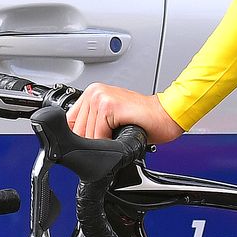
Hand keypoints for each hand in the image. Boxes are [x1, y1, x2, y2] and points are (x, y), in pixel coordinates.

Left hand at [69, 83, 184, 144]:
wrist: (166, 116)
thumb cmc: (144, 120)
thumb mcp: (111, 120)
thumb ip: (94, 125)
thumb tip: (78, 143)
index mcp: (92, 93)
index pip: (69, 123)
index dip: (78, 138)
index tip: (89, 145)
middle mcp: (94, 92)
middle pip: (77, 131)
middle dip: (92, 143)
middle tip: (110, 140)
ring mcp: (100, 97)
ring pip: (86, 135)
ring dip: (101, 144)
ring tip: (117, 136)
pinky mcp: (108, 105)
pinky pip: (98, 135)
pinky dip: (108, 142)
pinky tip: (120, 135)